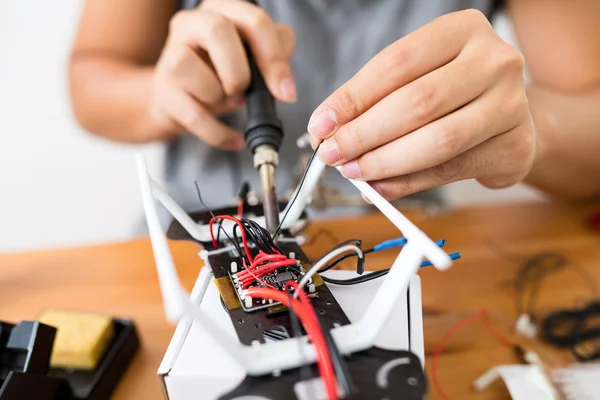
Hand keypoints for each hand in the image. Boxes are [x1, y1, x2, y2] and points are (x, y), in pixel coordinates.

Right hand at [150, 0, 295, 149]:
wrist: (180, 102)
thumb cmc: (220, 75)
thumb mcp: (252, 61)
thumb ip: (274, 58)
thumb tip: (283, 82)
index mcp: (222, 10)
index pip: (254, 21)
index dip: (274, 58)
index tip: (286, 91)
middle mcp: (192, 23)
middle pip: (218, 30)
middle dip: (240, 72)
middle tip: (247, 95)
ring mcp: (171, 53)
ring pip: (195, 70)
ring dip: (222, 98)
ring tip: (228, 102)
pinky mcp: (163, 90)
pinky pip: (194, 116)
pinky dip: (220, 133)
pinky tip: (234, 138)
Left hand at [308, 10, 534, 199]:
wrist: (512, 118)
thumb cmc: (454, 92)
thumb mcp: (417, 78)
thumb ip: (376, 100)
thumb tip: (328, 131)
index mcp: (461, 31)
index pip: (396, 63)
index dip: (352, 98)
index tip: (322, 125)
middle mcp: (494, 61)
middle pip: (416, 103)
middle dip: (364, 134)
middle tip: (332, 154)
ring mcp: (511, 104)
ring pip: (437, 141)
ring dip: (384, 163)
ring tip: (353, 172)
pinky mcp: (514, 146)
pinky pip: (449, 170)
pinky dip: (407, 183)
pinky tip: (380, 187)